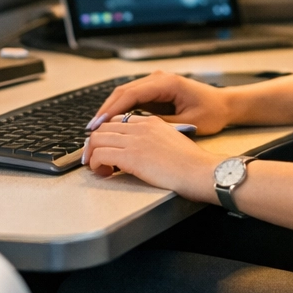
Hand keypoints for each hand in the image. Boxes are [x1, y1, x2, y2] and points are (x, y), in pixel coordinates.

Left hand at [84, 114, 217, 200]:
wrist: (199, 171)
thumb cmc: (191, 163)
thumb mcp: (172, 142)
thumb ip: (154, 140)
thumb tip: (140, 152)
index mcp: (152, 122)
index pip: (118, 120)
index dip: (108, 134)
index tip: (106, 147)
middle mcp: (141, 127)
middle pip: (104, 127)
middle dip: (95, 143)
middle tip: (96, 159)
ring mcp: (135, 140)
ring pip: (97, 139)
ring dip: (93, 154)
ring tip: (100, 168)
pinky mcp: (131, 156)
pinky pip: (100, 154)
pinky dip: (95, 164)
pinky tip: (104, 172)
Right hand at [86, 72, 234, 135]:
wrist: (225, 104)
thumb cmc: (212, 113)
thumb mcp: (188, 123)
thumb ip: (162, 126)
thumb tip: (136, 133)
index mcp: (166, 83)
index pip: (131, 94)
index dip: (112, 110)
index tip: (98, 125)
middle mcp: (158, 78)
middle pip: (123, 92)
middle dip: (105, 111)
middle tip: (90, 131)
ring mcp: (155, 83)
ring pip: (125, 95)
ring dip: (110, 111)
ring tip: (96, 130)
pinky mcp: (155, 91)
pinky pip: (132, 99)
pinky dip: (120, 111)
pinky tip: (111, 125)